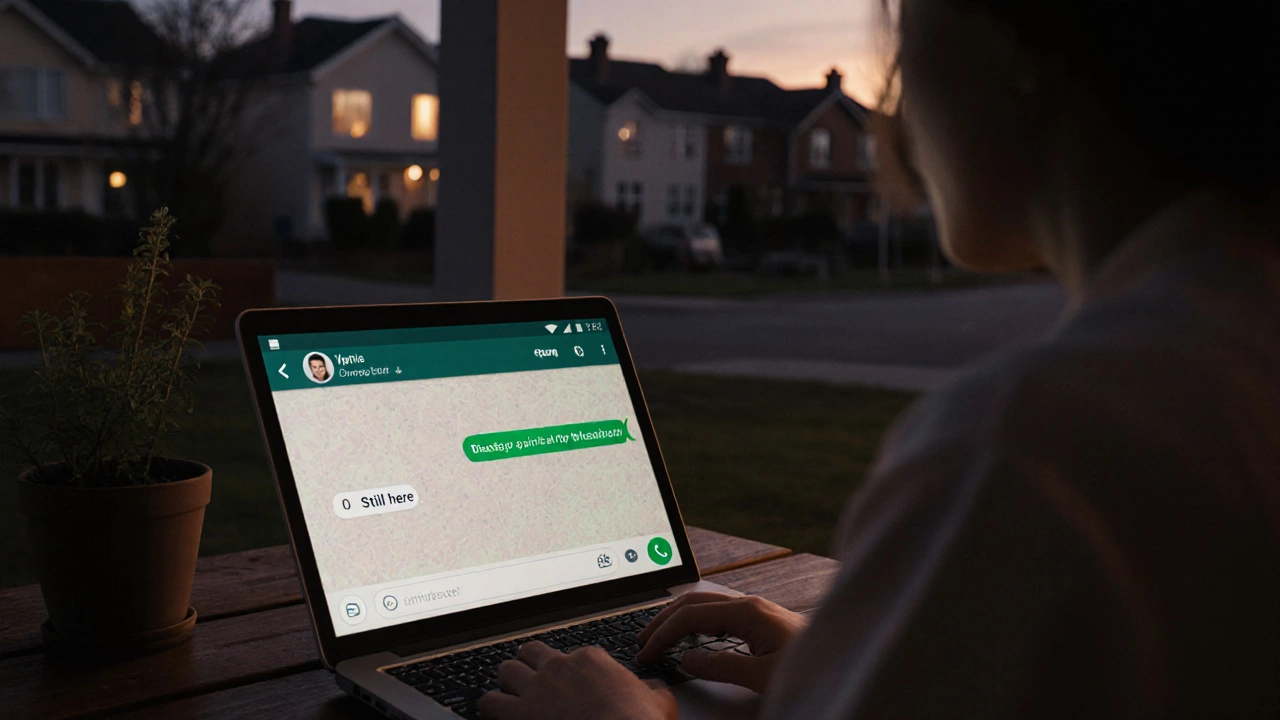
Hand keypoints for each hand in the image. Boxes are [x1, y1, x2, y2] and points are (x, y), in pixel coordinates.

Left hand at [476, 641, 676, 719]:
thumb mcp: (658, 700)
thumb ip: (650, 689)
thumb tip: (652, 689)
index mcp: (591, 660)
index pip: (572, 654)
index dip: (570, 671)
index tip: (572, 685)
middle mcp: (560, 667)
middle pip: (532, 652)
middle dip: (530, 665)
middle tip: (533, 681)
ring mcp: (536, 689)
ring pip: (506, 670)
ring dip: (507, 683)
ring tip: (510, 696)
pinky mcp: (517, 713)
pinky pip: (488, 702)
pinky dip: (489, 707)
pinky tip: (494, 714)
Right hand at [636, 592, 805, 692]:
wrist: (846, 657)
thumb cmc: (810, 666)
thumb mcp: (762, 675)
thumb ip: (721, 666)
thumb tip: (687, 659)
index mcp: (747, 611)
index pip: (690, 616)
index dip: (664, 634)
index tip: (647, 653)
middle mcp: (749, 603)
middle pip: (693, 602)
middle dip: (663, 620)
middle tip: (642, 641)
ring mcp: (755, 608)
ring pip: (704, 604)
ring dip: (677, 618)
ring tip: (658, 636)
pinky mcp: (760, 618)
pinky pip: (718, 612)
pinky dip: (695, 621)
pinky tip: (690, 634)